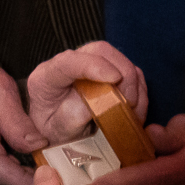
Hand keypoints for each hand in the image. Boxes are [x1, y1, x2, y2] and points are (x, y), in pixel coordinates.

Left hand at [26, 41, 148, 143]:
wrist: (56, 134)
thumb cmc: (54, 133)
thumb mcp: (58, 131)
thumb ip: (74, 115)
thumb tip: (102, 101)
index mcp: (47, 77)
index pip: (69, 61)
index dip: (94, 66)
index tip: (115, 79)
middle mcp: (68, 63)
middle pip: (100, 50)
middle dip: (122, 74)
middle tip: (128, 104)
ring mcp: (89, 64)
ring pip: (119, 59)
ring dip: (132, 85)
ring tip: (132, 112)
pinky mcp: (106, 70)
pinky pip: (129, 71)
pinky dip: (138, 90)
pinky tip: (133, 109)